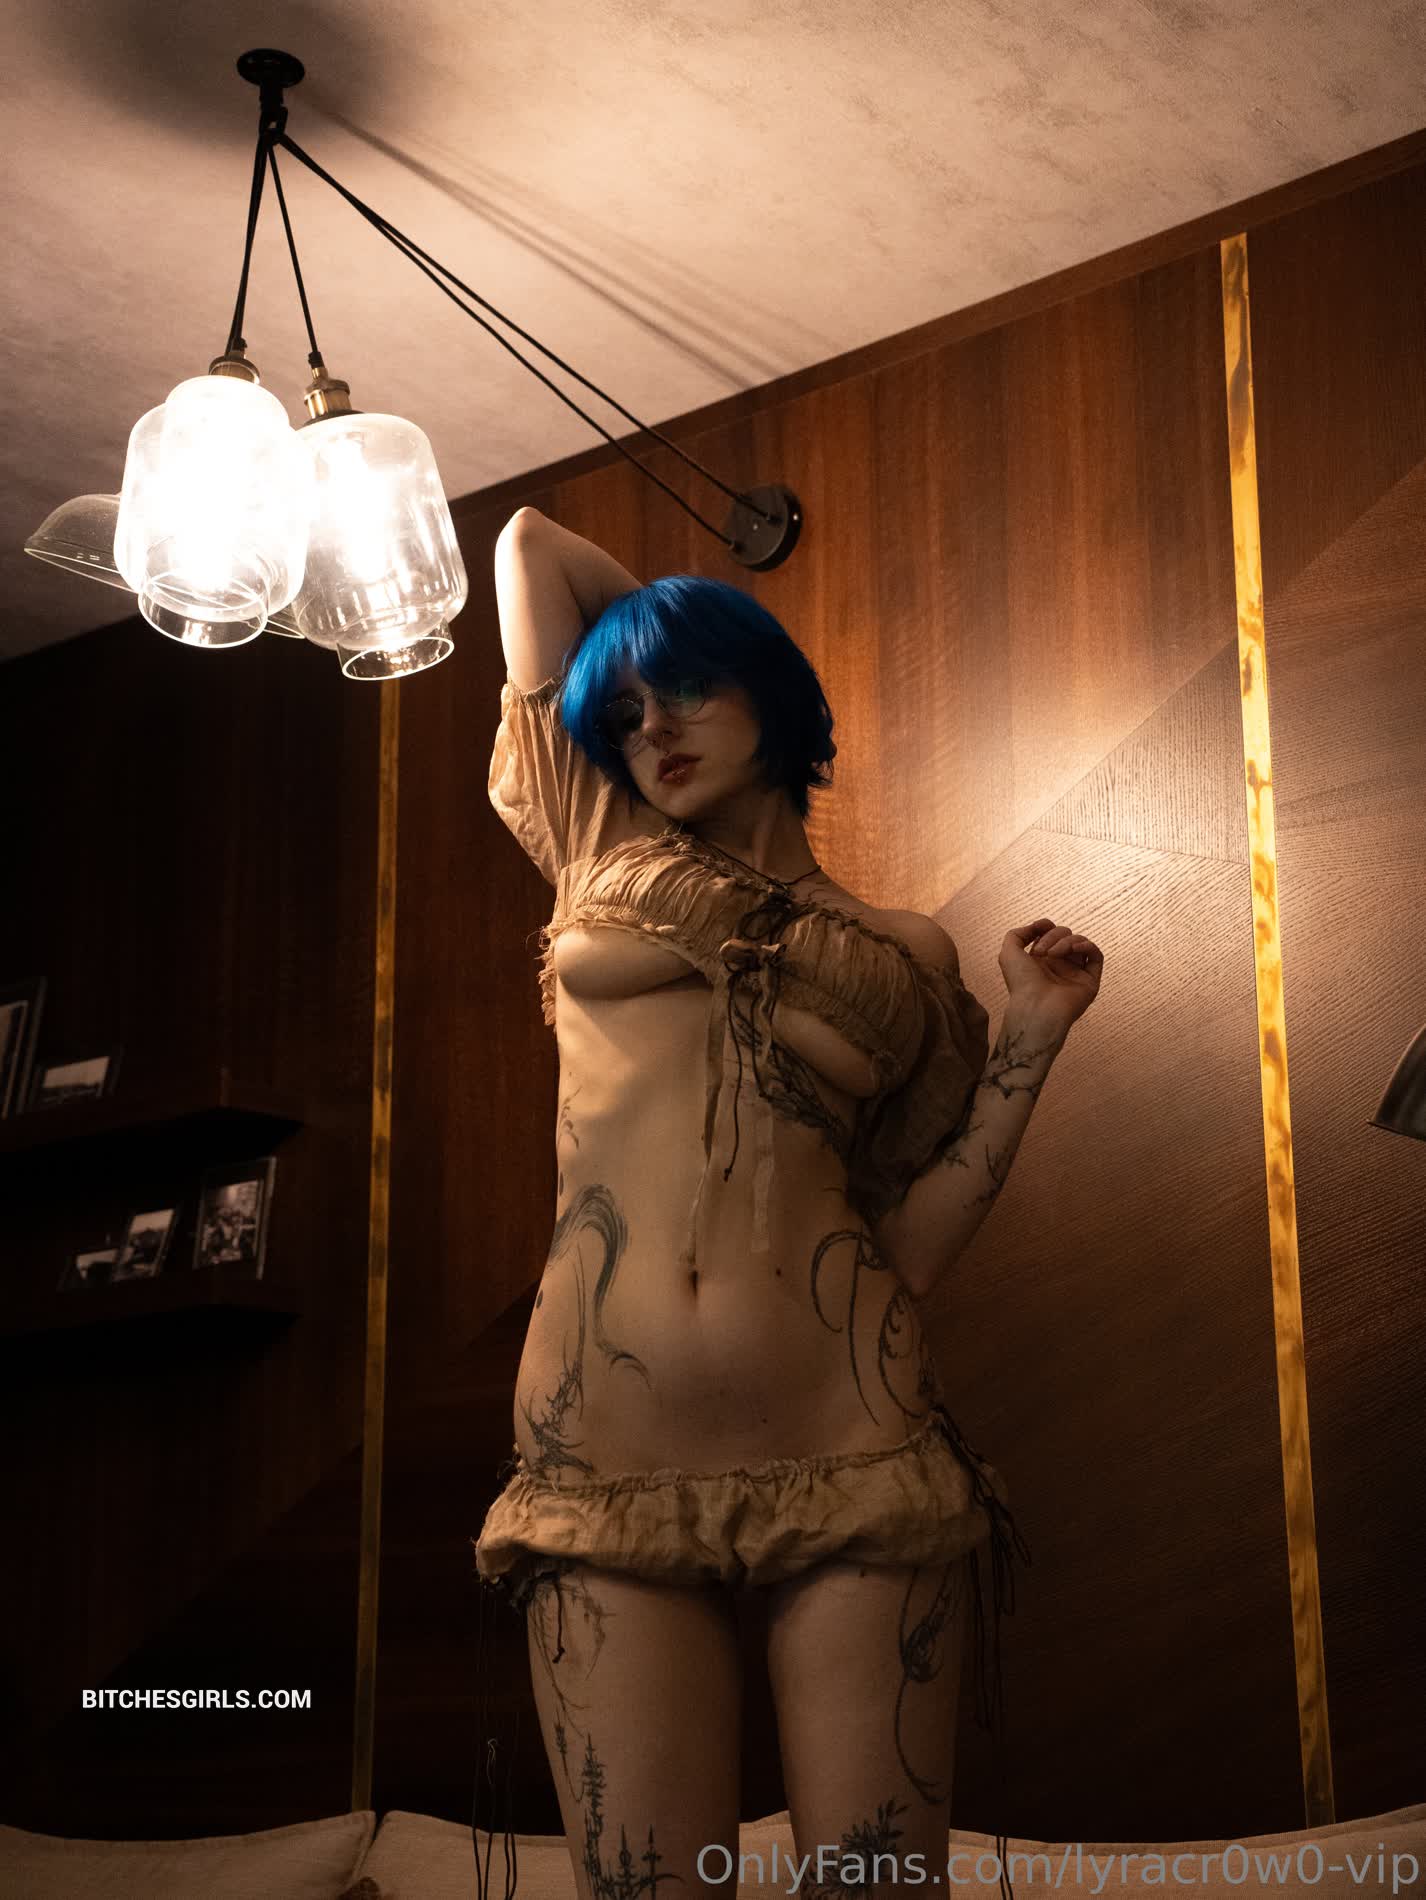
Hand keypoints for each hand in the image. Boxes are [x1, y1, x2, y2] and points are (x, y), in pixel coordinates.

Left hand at [998, 917, 1103, 1035]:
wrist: (1035, 1006)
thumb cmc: (1021, 983)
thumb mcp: (1008, 952)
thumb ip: (1017, 934)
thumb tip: (1037, 926)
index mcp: (1040, 961)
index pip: (1050, 933)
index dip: (1046, 926)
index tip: (1040, 926)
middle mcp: (1058, 966)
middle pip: (1065, 935)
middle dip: (1053, 935)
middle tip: (1042, 952)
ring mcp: (1075, 973)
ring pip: (1080, 943)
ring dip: (1067, 941)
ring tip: (1054, 954)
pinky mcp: (1090, 980)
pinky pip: (1096, 955)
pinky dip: (1087, 946)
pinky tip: (1075, 948)